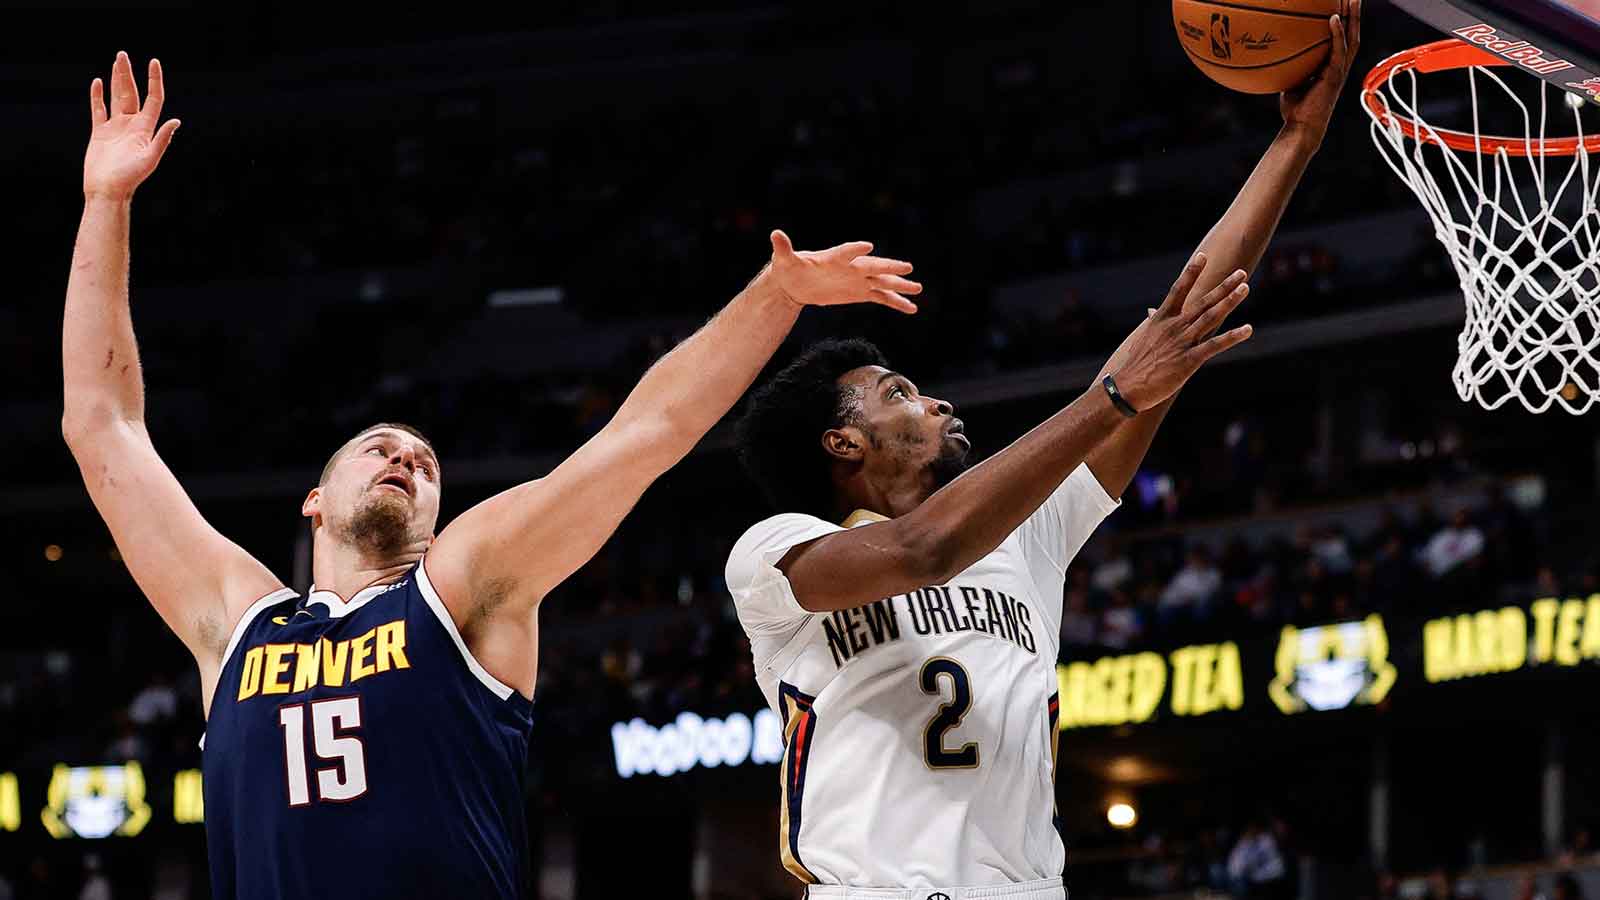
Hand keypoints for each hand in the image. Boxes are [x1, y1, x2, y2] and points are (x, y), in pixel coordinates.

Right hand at [84, 52, 180, 200]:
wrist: (108, 190)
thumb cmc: (130, 177)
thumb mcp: (149, 158)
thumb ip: (162, 139)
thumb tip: (176, 121)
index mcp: (145, 129)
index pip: (153, 99)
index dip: (154, 81)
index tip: (153, 62)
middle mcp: (132, 125)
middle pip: (131, 93)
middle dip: (128, 74)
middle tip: (123, 54)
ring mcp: (116, 127)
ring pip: (116, 98)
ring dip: (116, 80)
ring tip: (116, 62)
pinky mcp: (100, 133)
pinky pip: (99, 110)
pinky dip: (98, 96)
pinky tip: (98, 82)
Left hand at [764, 230, 921, 313]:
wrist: (796, 282)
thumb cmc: (790, 268)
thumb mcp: (784, 260)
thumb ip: (783, 248)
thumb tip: (775, 235)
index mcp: (834, 257)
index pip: (846, 252)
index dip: (855, 249)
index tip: (867, 247)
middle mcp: (851, 267)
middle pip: (873, 266)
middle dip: (889, 267)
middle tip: (907, 268)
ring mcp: (858, 280)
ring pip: (883, 282)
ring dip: (900, 286)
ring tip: (918, 290)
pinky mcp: (860, 293)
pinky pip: (882, 297)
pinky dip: (896, 302)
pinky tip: (911, 308)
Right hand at [1108, 253, 1253, 410]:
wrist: (1128, 387)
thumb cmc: (1136, 363)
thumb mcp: (1144, 337)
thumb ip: (1153, 322)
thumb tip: (1151, 311)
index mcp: (1161, 319)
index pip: (1178, 289)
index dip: (1191, 272)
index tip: (1202, 255)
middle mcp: (1174, 326)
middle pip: (1203, 301)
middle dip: (1223, 286)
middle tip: (1241, 273)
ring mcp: (1182, 342)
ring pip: (1211, 317)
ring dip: (1229, 302)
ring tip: (1245, 288)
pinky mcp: (1189, 360)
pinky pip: (1214, 345)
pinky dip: (1232, 336)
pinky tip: (1247, 329)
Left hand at [1279, 0, 1360, 143]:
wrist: (1302, 127)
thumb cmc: (1295, 109)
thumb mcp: (1290, 81)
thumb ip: (1290, 65)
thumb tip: (1273, 51)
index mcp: (1332, 66)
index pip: (1342, 39)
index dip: (1345, 21)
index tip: (1341, 2)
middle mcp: (1340, 65)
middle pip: (1352, 34)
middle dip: (1354, 13)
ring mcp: (1340, 70)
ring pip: (1352, 38)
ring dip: (1353, 17)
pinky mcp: (1335, 76)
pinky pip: (1338, 51)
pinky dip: (1337, 34)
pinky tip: (1334, 19)